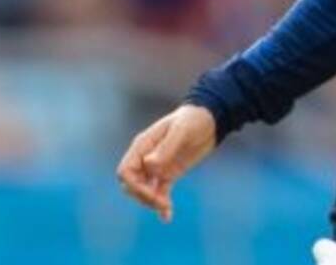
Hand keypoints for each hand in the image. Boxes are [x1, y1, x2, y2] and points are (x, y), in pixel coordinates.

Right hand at [116, 104, 216, 221]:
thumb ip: (166, 148)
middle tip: (160, 202)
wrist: (210, 120)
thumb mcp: (181, 131)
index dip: (133, 185)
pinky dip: (162, 204)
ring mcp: (156, 167)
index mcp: (143, 146)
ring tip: (166, 208)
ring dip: (151, 202)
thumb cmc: (193, 119)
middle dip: (142, 196)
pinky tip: (167, 216)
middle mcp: (146, 157)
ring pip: (143, 191)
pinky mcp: (168, 173)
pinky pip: (160, 192)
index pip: (126, 171)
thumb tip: (149, 164)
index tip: (150, 192)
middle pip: (131, 184)